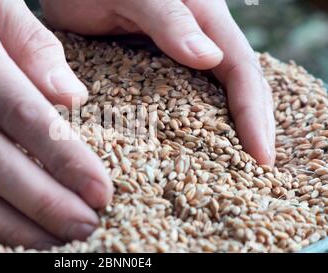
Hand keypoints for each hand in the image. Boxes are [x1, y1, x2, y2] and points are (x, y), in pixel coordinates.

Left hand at [40, 0, 275, 165]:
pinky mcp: (157, 69)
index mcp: (203, 17)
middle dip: (252, 126)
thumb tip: (211, 58)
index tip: (260, 154)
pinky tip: (190, 148)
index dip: (253, 112)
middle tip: (258, 169)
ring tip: (234, 166)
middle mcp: (199, 38)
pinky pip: (182, 99)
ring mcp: (179, 55)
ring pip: (214, 95)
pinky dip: (192, 124)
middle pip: (238, 86)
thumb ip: (169, 18)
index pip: (241, 68)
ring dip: (227, 129)